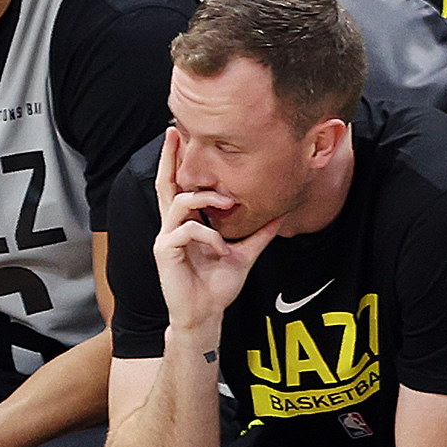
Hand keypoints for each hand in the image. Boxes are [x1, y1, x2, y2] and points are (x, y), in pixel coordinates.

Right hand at [151, 126, 278, 331]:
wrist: (206, 314)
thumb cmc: (217, 286)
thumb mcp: (245, 253)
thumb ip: (258, 233)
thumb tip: (281, 214)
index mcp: (186, 223)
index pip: (179, 186)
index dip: (178, 162)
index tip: (180, 136)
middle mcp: (171, 226)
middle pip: (166, 183)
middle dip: (169, 157)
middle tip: (174, 132)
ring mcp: (166, 237)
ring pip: (180, 202)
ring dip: (206, 199)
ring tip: (226, 203)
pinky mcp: (165, 251)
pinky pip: (188, 230)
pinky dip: (209, 236)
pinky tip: (220, 249)